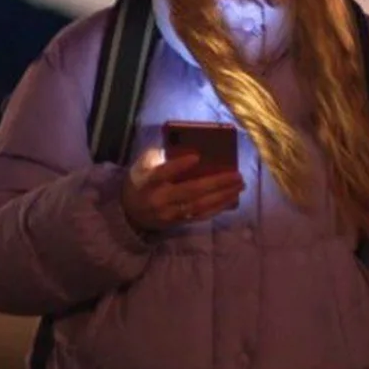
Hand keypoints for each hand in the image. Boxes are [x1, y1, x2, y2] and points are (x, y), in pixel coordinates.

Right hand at [121, 148, 244, 232]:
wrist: (130, 213)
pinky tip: (231, 199)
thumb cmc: (141, 181)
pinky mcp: (178, 222)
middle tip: (237, 175)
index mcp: (149, 181)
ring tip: (239, 186)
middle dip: (215, 183)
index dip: (179, 166)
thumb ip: (159, 155)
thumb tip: (184, 145)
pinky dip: (217, 208)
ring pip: (199, 206)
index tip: (197, 157)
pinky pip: (201, 216)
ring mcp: (170, 213)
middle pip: (190, 191)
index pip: (163, 173)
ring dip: (222, 196)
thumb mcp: (142, 165)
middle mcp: (160, 199)